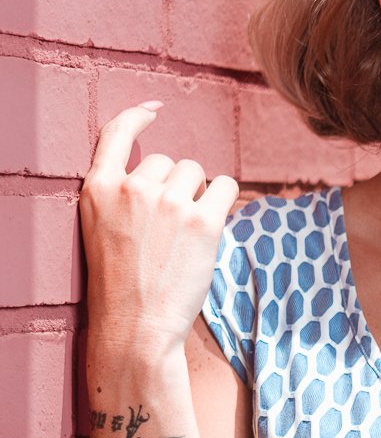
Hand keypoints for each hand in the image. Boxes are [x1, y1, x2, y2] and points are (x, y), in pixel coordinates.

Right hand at [79, 101, 239, 351]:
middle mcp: (131, 187)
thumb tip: (169, 170)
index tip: (155, 109)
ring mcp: (167, 202)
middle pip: (169, 161)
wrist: (136, 328)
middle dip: (175, 186)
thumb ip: (123, 197)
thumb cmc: (122, 286)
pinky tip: (213, 224)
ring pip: (197, 173)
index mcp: (97, 188)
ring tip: (185, 236)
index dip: (137, 116)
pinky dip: (224, 200)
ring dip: (199, 196)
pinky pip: (226, 186)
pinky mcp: (201, 220)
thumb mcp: (102, 230)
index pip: (115, 132)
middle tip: (168, 231)